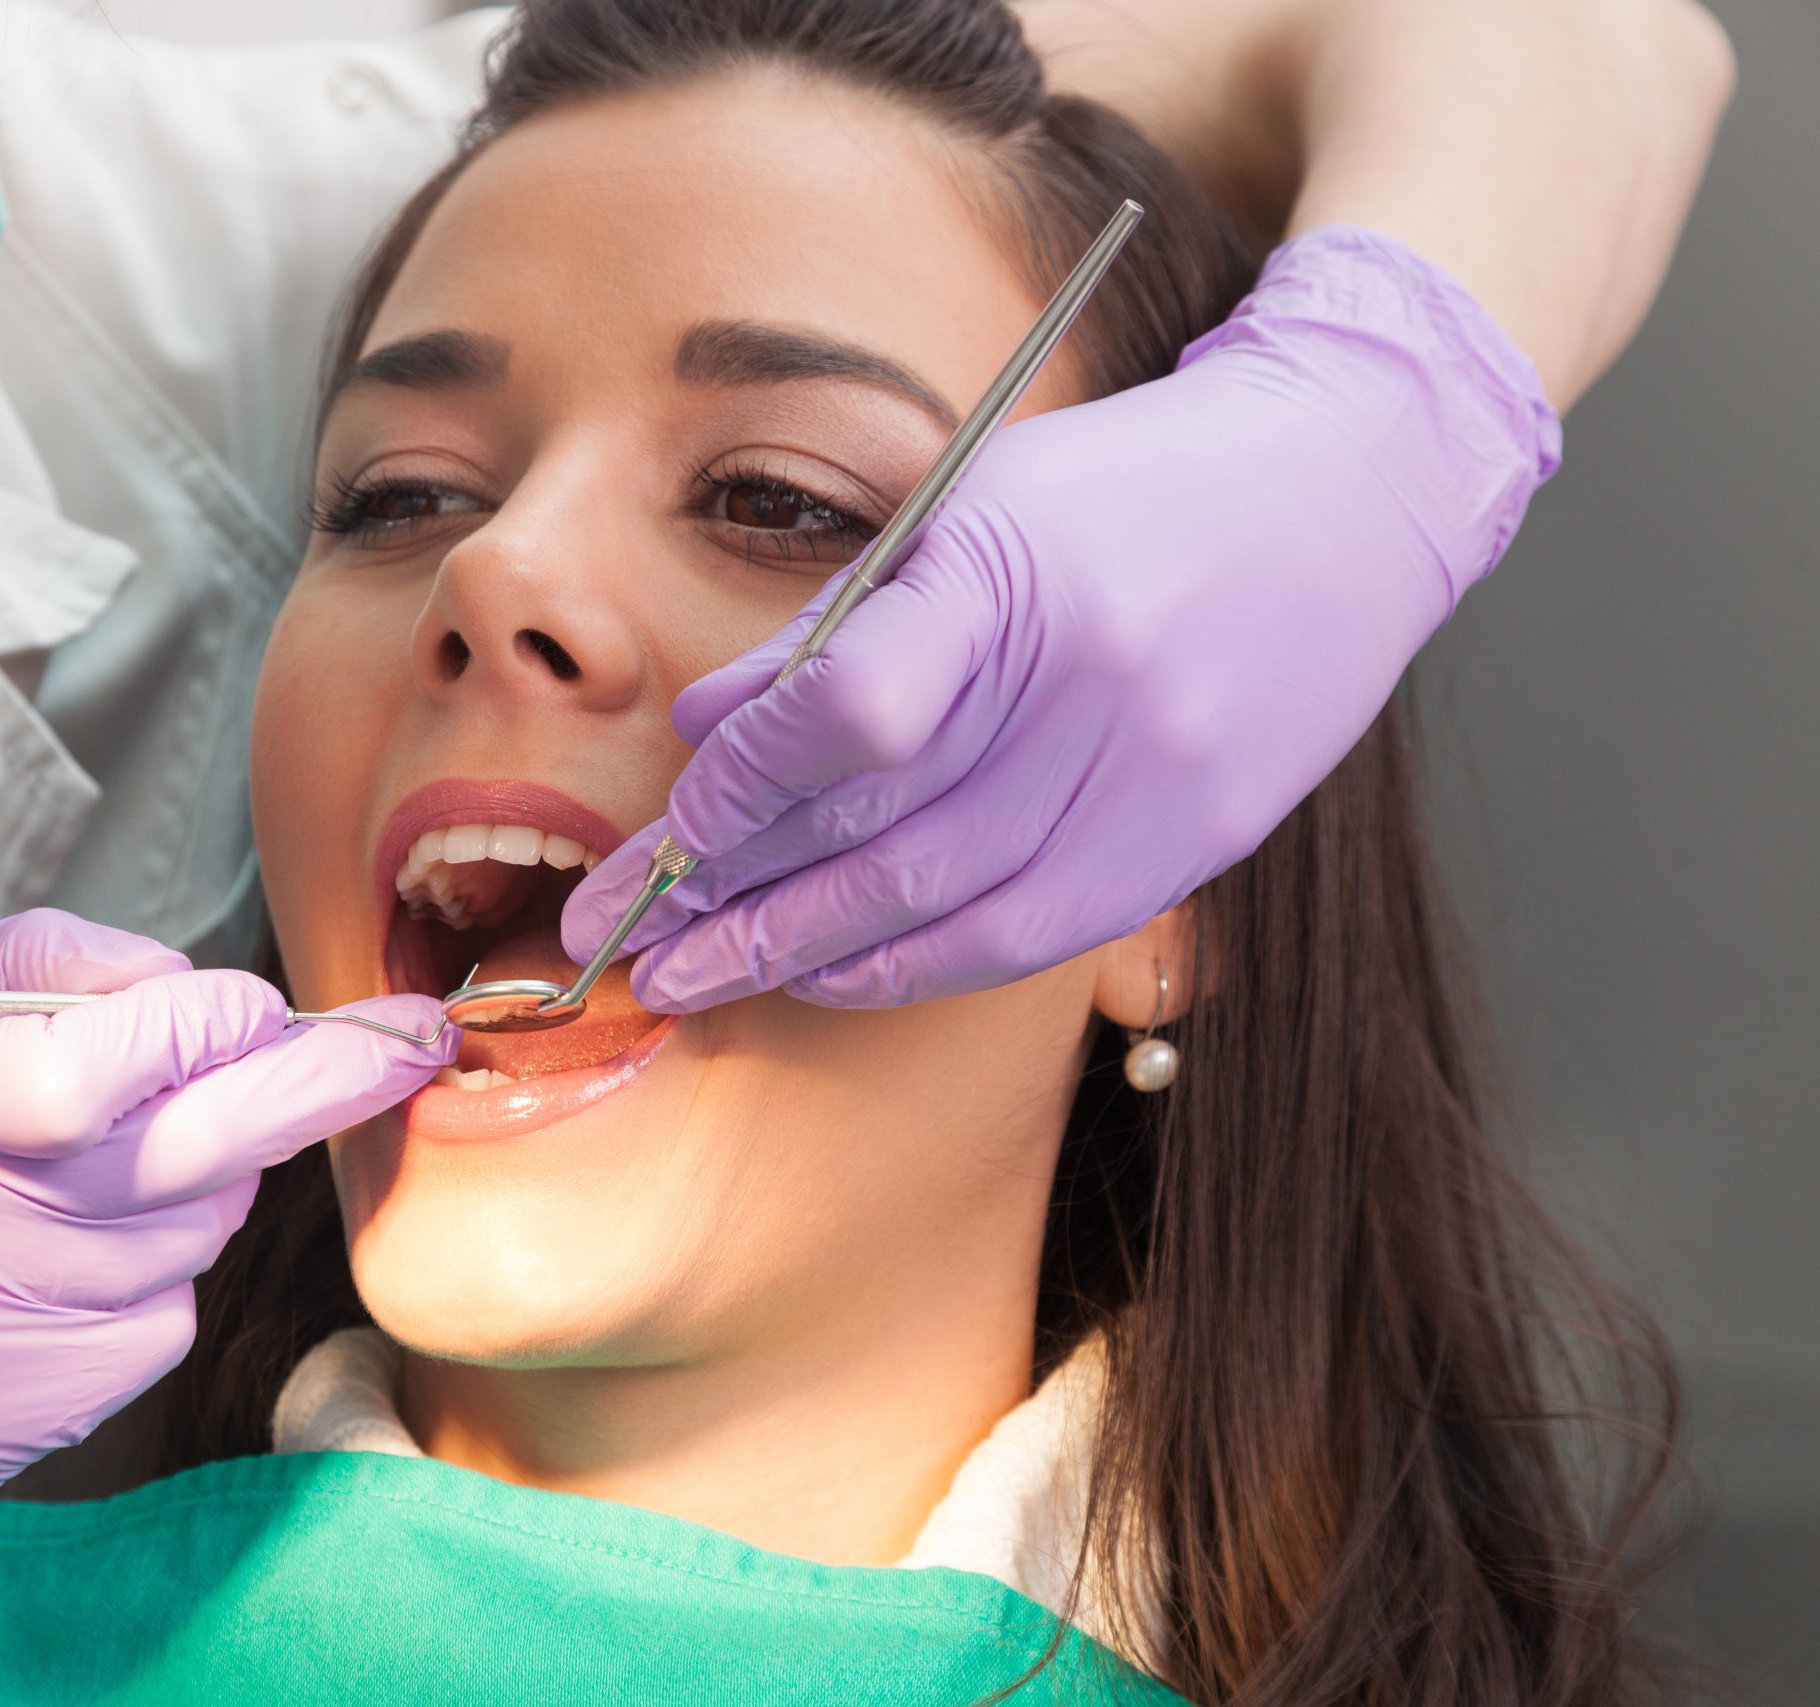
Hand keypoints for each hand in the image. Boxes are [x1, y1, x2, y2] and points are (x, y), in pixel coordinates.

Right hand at [0, 910, 450, 1704]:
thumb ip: (50, 973)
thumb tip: (201, 986)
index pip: (119, 1051)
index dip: (214, 1021)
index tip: (257, 1003)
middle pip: (204, 1144)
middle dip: (326, 1081)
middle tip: (410, 1041)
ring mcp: (8, 1326)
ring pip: (198, 1229)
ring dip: (202, 1182)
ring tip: (104, 1174)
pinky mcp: (41, 1408)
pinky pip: (166, 1317)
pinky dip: (153, 1276)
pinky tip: (70, 1265)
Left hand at [566, 228, 1559, 1009]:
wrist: (1348, 492)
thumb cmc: (1128, 488)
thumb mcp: (969, 507)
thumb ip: (835, 628)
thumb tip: (702, 727)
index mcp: (1021, 578)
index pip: (849, 715)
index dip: (743, 787)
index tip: (667, 834)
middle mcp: (1092, 689)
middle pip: (881, 832)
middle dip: (735, 903)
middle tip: (632, 947)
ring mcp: (1153, 778)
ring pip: (947, 906)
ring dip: (804, 956)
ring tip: (703, 980)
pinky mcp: (1192, 841)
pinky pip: (1028, 937)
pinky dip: (915, 966)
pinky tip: (833, 977)